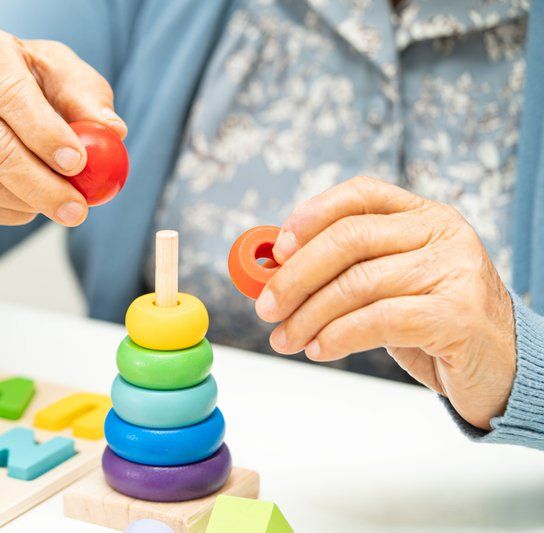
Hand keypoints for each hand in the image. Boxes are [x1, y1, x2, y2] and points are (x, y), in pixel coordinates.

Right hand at [0, 28, 126, 225]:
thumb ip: (87, 100)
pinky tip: (31, 205)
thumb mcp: (62, 74)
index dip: (44, 134)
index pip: (11, 96)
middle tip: (77, 210)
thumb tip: (112, 131)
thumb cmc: (30, 81)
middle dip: (40, 185)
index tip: (78, 164)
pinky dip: (8, 213)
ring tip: (62, 205)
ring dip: (28, 203)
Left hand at [254, 176, 516, 429]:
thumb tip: (273, 271)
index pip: (360, 193)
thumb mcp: (389, 284)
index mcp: (423, 214)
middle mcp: (442, 232)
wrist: (498, 366)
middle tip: (266, 307)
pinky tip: (319, 349)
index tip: (277, 249)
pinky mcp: (457, 314)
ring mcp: (454, 271)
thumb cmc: (432, 322)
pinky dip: (338, 336)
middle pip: (349, 238)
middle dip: (296, 275)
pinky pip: (379, 319)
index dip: (311, 214)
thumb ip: (344, 270)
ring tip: (286, 339)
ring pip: (358, 283)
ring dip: (309, 316)